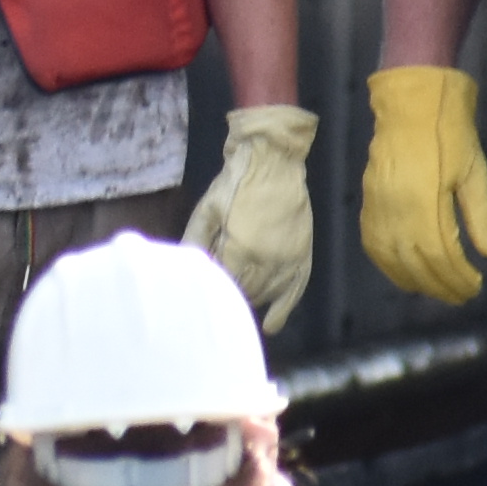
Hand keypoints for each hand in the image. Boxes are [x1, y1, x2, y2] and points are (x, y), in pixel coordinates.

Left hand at [188, 104, 320, 328]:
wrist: (273, 159)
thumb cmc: (234, 182)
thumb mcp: (206, 211)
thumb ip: (194, 244)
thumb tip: (183, 270)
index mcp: (241, 249)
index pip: (225, 286)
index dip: (212, 289)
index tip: (201, 290)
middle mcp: (268, 260)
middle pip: (246, 294)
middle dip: (230, 294)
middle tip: (216, 292)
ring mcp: (289, 258)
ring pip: (268, 295)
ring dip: (252, 298)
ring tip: (235, 298)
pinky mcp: (303, 254)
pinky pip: (296, 290)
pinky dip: (284, 308)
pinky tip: (271, 326)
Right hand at [357, 65, 486, 307]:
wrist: (411, 106)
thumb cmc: (449, 134)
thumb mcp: (474, 171)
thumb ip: (480, 215)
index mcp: (425, 203)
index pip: (442, 256)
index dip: (459, 277)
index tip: (476, 286)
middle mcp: (396, 212)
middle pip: (417, 264)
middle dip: (441, 285)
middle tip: (461, 295)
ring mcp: (378, 209)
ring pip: (393, 260)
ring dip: (415, 281)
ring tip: (437, 291)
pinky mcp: (368, 204)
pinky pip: (373, 246)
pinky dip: (389, 266)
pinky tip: (406, 275)